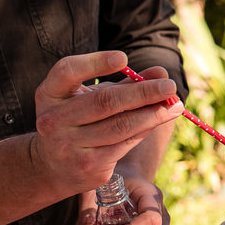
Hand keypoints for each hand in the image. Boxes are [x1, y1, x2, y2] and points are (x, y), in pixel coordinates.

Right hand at [32, 51, 182, 196]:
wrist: (53, 166)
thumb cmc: (78, 120)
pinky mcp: (88, 165)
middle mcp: (53, 120)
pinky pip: (125, 143)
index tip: (124, 58)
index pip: (67, 71)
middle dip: (143, 92)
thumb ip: (123, 83)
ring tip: (175, 104)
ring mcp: (68, 146)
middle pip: (104, 101)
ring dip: (153, 113)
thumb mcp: (91, 97)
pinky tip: (162, 119)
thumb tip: (160, 72)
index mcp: (49, 94)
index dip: (95, 63)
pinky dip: (147, 128)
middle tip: (170, 85)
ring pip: (120, 125)